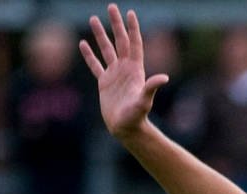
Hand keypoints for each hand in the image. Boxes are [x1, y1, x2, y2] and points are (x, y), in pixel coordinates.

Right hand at [80, 5, 169, 141]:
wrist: (126, 129)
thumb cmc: (136, 116)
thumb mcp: (144, 100)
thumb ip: (151, 87)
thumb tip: (164, 78)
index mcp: (135, 70)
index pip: (134, 44)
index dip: (132, 28)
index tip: (130, 12)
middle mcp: (125, 69)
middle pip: (120, 41)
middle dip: (116, 24)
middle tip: (111, 7)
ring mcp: (114, 75)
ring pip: (106, 50)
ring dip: (100, 35)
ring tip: (93, 18)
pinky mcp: (104, 83)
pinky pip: (95, 65)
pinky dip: (89, 55)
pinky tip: (83, 44)